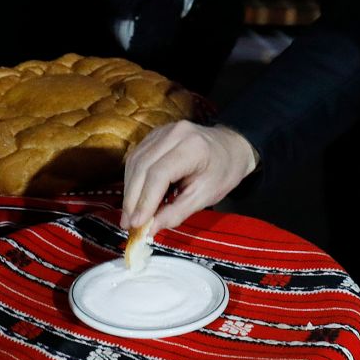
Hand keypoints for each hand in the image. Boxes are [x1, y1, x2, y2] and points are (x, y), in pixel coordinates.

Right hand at [120, 121, 258, 233]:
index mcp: (192, 147)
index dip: (145, 201)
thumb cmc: (223, 171)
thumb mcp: (205, 196)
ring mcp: (163, 131)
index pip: (159, 174)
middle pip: (142, 167)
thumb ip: (177, 213)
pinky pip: (137, 157)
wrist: (230, 147)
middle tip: (128, 224)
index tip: (137, 223)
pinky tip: (135, 197)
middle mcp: (174, 133)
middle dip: (133, 199)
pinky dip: (133, 179)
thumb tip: (150, 229)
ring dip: (130, 191)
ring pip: (135, 162)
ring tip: (130, 215)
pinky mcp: (155, 135)